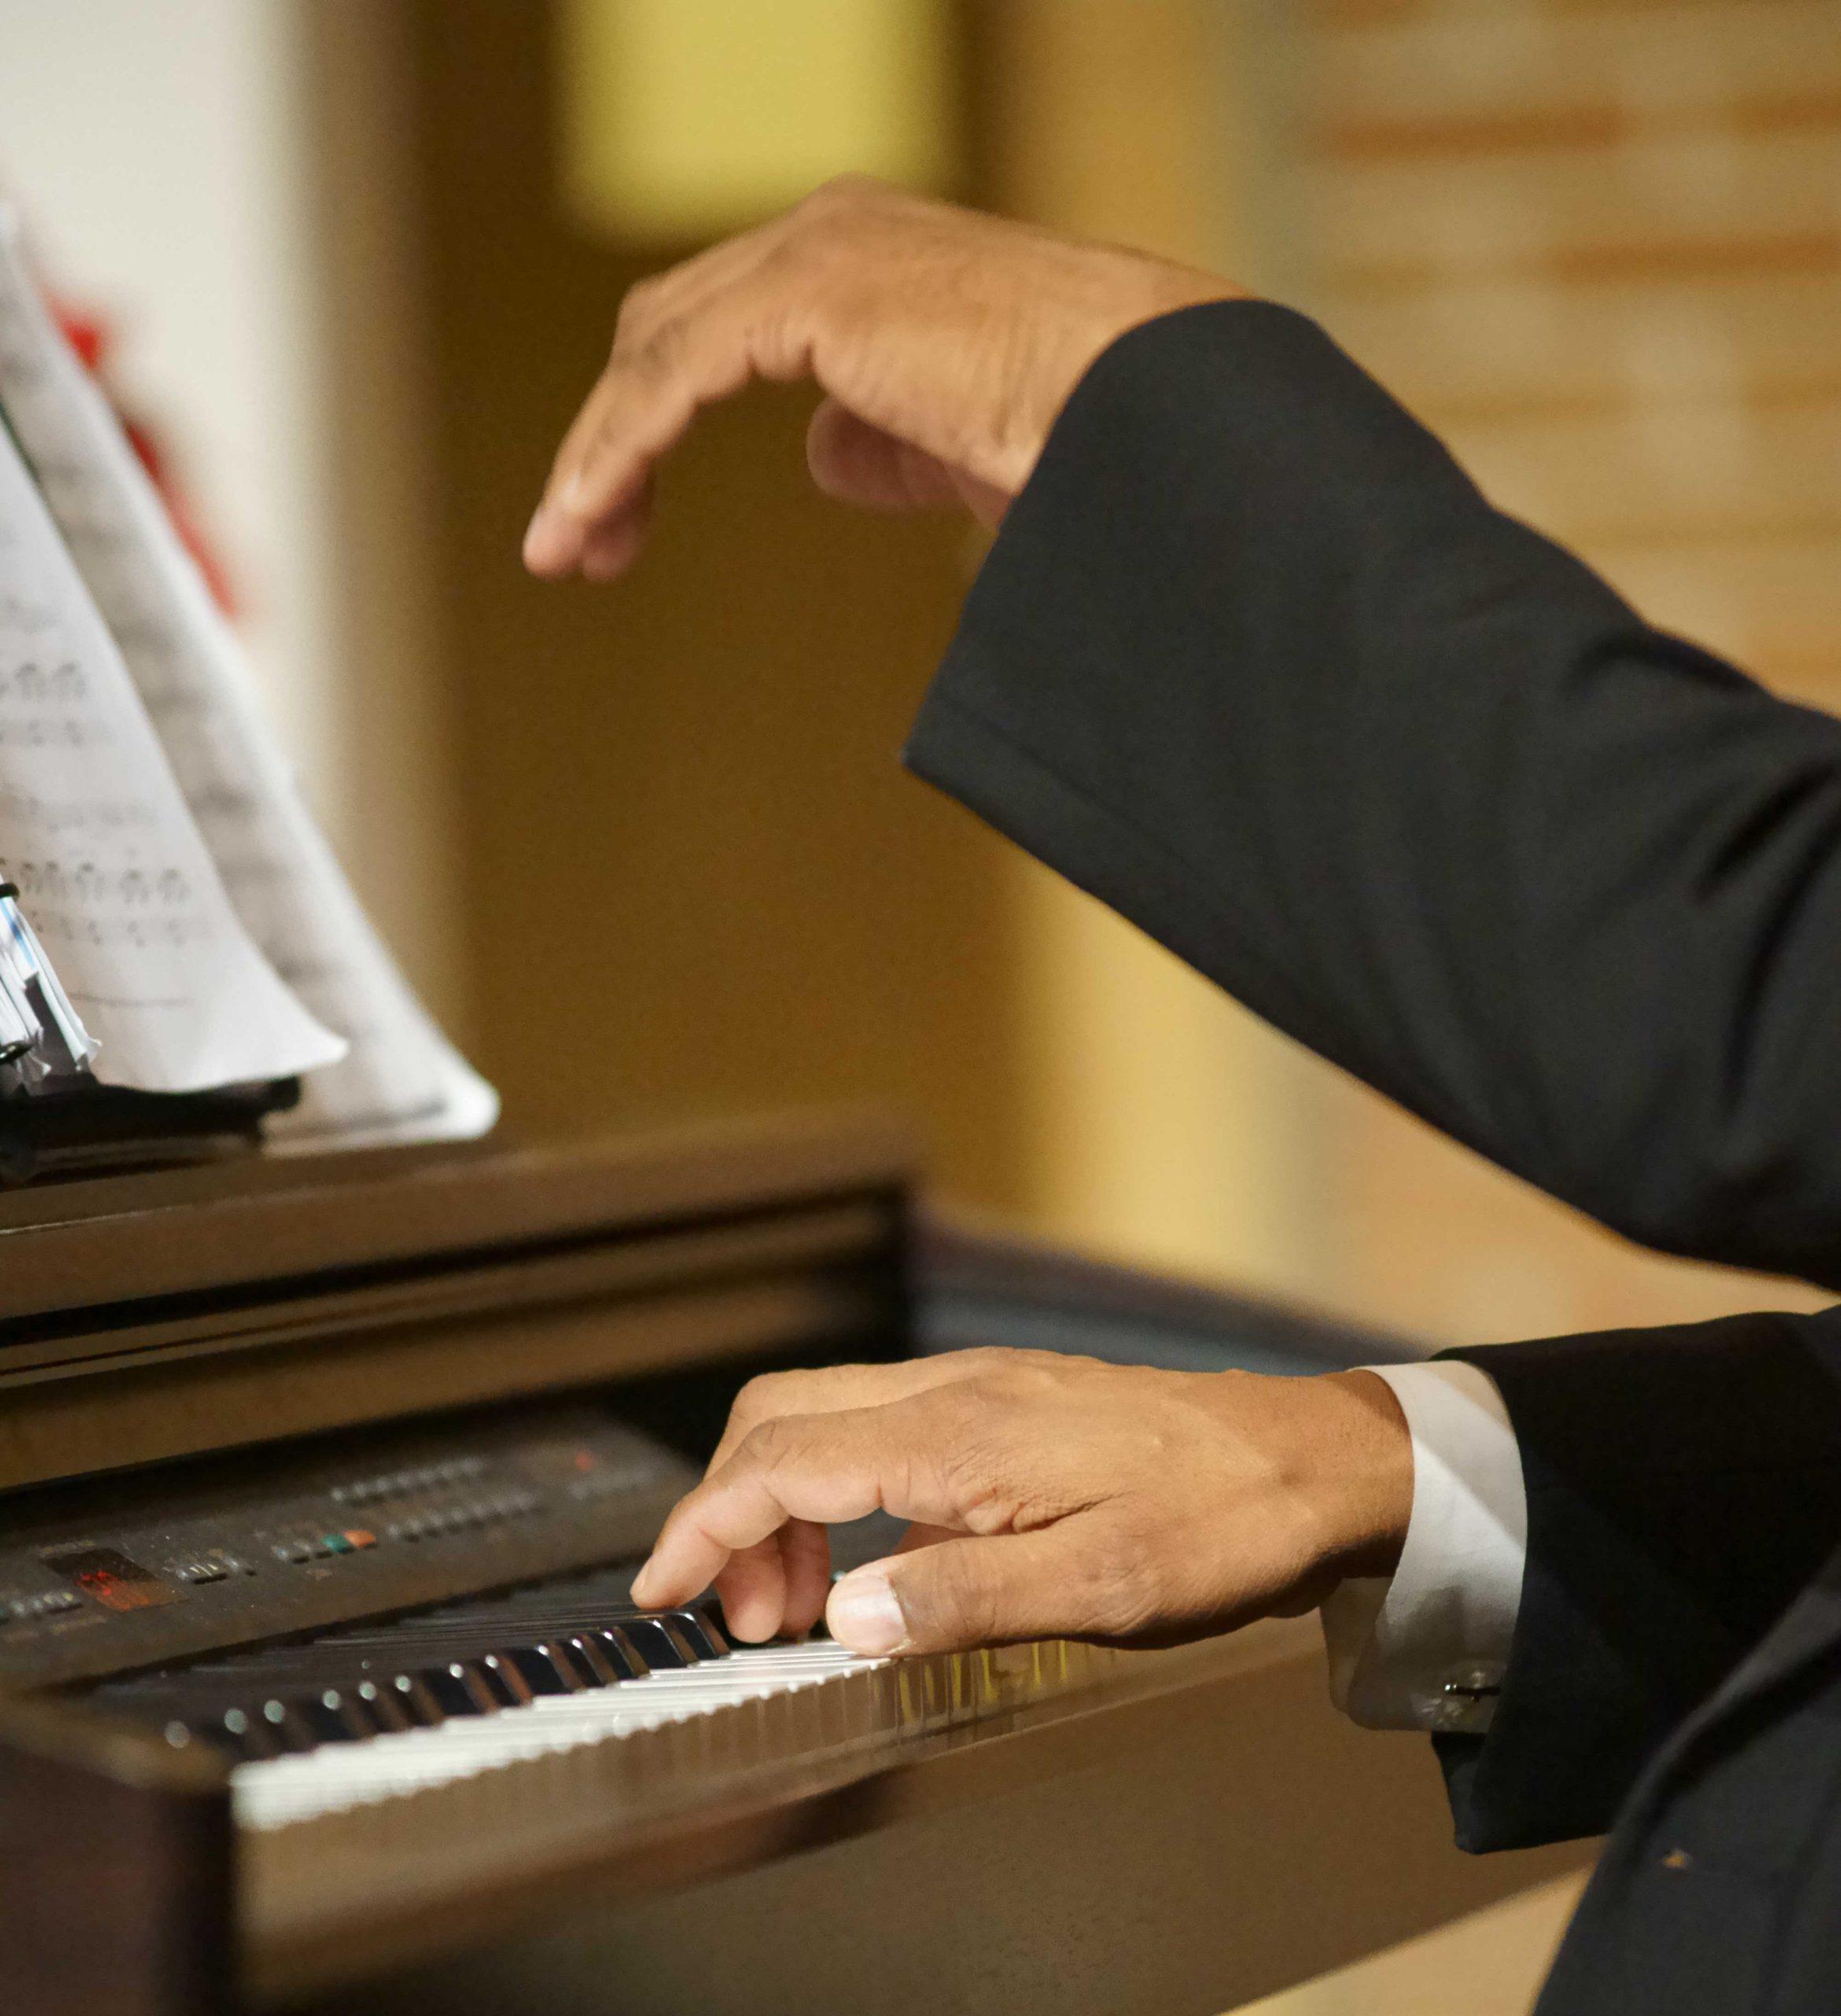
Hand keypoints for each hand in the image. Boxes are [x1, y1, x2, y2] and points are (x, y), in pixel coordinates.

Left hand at [523, 177, 1243, 579]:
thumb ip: (881, 439)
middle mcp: (829, 235)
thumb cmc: (1084, 433)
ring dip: (598, 457)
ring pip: (656, 352)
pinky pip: (676, 376)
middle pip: (666, 333)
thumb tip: (824, 457)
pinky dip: (621, 449)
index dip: (651, 427)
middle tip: (575, 546)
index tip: (619, 525)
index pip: (716, 330)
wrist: (1143, 408)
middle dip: (610, 444)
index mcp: (864, 258)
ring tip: (564, 551)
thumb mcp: (954, 440)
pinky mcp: (810, 293)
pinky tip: (592, 517)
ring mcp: (817, 253)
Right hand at [629, 1349, 1411, 1656]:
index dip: (702, 1526)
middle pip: (780, 1418)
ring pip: (825, 1419)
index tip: (659, 1592)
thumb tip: (841, 1616)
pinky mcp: (1006, 1404)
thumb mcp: (1104, 1585)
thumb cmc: (1222, 1522)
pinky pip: (881, 1429)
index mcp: (958, 1435)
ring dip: (784, 1505)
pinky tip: (879, 1561)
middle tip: (742, 1618)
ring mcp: (979, 1389)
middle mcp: (953, 1393)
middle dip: (729, 1513)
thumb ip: (964, 1600)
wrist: (1313, 1458)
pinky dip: (840, 1490)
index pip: (781, 1460)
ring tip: (802, 1605)